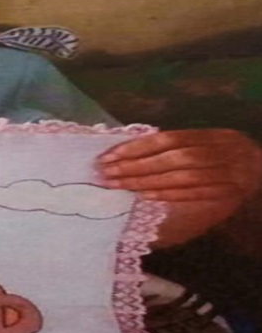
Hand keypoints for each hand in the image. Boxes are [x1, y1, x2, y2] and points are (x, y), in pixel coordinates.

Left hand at [98, 129, 261, 245]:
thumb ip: (175, 145)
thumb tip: (131, 150)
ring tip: (120, 186)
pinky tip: (145, 197)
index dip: (136, 147)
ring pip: (180, 178)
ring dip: (146, 182)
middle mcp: (217, 152)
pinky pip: (192, 195)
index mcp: (209, 135)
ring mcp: (224, 174)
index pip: (166, 139)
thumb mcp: (205, 141)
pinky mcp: (225, 193)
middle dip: (135, 167)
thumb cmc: (224, 153)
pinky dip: (168, 196)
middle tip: (107, 174)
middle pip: (171, 159)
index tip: (108, 157)